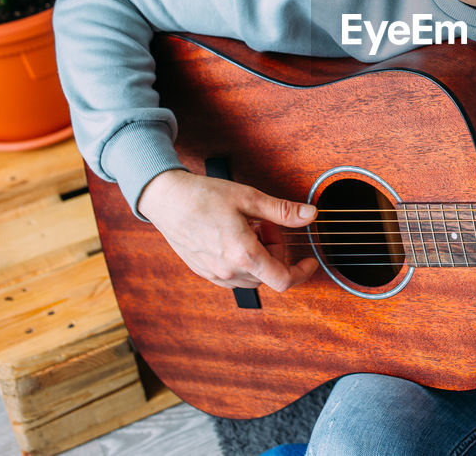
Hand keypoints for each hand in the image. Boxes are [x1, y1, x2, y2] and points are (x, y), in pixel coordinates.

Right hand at [137, 168, 318, 291]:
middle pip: (268, 274)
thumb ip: (283, 211)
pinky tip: (234, 236)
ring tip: (248, 227)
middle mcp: (228, 271)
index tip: (309, 261)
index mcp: (243, 255)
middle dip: (275, 250)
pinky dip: (242, 260)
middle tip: (265, 223)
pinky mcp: (203, 271)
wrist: (165, 199)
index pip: (283, 280)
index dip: (302, 272)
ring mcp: (214, 274)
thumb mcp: (249, 198)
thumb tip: (311, 215)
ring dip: (259, 256)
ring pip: (251, 276)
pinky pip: (233, 275)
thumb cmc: (203, 196)